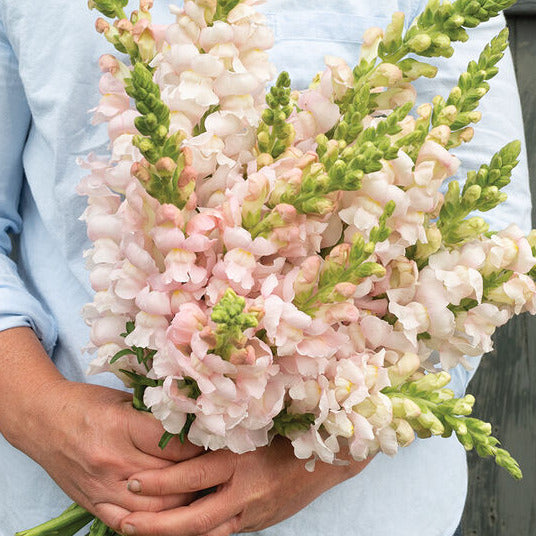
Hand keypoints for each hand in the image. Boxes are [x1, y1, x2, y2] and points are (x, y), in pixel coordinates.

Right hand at [0, 328, 201, 530]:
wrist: (43, 421)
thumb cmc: (86, 404)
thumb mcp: (125, 399)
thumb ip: (157, 416)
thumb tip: (195, 425)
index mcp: (122, 427)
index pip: (175, 445)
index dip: (201, 445)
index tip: (216, 442)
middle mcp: (113, 462)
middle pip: (172, 479)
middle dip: (199, 475)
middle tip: (217, 468)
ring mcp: (103, 488)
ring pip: (158, 509)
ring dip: (184, 502)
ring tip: (201, 489)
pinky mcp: (94, 504)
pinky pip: (131, 524)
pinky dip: (155, 522)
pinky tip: (173, 514)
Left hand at [119, 436, 370, 535]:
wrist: (330, 457)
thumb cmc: (291, 430)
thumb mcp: (256, 424)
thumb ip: (224, 431)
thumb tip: (185, 427)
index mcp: (241, 460)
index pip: (192, 475)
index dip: (161, 481)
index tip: (133, 480)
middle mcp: (245, 492)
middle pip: (194, 518)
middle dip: (157, 524)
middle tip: (124, 522)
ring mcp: (254, 513)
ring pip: (208, 534)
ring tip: (143, 533)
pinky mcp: (260, 523)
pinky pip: (225, 533)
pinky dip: (202, 535)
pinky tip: (180, 534)